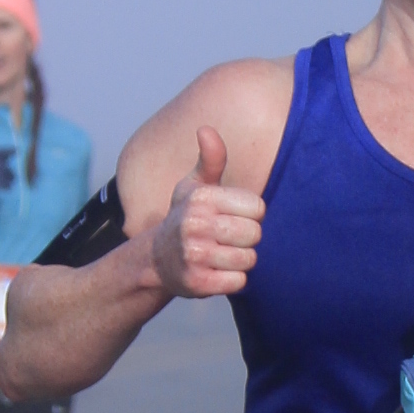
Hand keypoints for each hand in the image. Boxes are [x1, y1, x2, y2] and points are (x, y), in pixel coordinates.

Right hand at [150, 128, 262, 302]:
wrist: (156, 260)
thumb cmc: (185, 218)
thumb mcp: (194, 186)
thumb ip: (210, 160)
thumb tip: (205, 129)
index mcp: (201, 199)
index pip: (257, 207)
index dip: (251, 214)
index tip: (234, 217)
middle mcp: (195, 225)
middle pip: (254, 234)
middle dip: (248, 239)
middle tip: (229, 239)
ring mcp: (195, 255)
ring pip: (248, 259)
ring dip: (241, 260)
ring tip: (222, 255)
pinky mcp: (198, 283)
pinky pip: (239, 282)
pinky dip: (234, 280)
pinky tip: (218, 273)